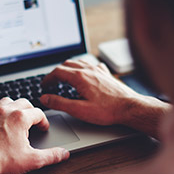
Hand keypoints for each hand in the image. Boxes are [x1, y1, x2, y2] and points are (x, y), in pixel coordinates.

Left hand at [0, 97, 69, 173]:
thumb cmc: (1, 161)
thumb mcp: (32, 160)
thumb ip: (51, 156)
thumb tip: (63, 154)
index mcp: (20, 117)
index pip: (38, 113)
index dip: (44, 121)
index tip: (43, 129)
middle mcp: (6, 111)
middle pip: (24, 102)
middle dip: (31, 111)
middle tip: (33, 122)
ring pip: (7, 101)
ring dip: (14, 107)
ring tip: (17, 117)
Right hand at [41, 60, 169, 137]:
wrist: (130, 107)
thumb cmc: (107, 110)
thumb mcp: (79, 110)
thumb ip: (60, 103)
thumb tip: (45, 98)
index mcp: (80, 77)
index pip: (57, 72)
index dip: (48, 79)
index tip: (44, 85)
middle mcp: (89, 70)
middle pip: (66, 65)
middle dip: (56, 73)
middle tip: (51, 83)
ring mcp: (98, 70)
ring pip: (78, 62)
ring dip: (68, 68)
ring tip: (63, 77)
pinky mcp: (106, 74)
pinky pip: (91, 64)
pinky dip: (82, 67)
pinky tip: (84, 74)